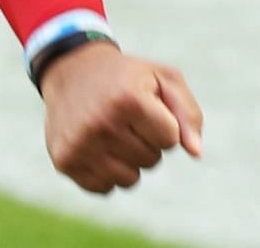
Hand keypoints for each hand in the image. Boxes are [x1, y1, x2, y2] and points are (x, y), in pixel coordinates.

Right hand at [41, 41, 203, 193]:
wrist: (73, 72)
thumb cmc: (128, 77)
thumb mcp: (165, 79)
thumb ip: (187, 114)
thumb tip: (196, 153)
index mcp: (129, 100)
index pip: (170, 140)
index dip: (167, 126)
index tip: (151, 108)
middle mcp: (101, 124)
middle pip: (151, 160)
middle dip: (149, 142)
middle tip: (130, 118)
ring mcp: (79, 145)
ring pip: (129, 180)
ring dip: (131, 161)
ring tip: (117, 133)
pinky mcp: (64, 161)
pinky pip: (103, 188)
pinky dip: (108, 173)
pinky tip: (100, 148)